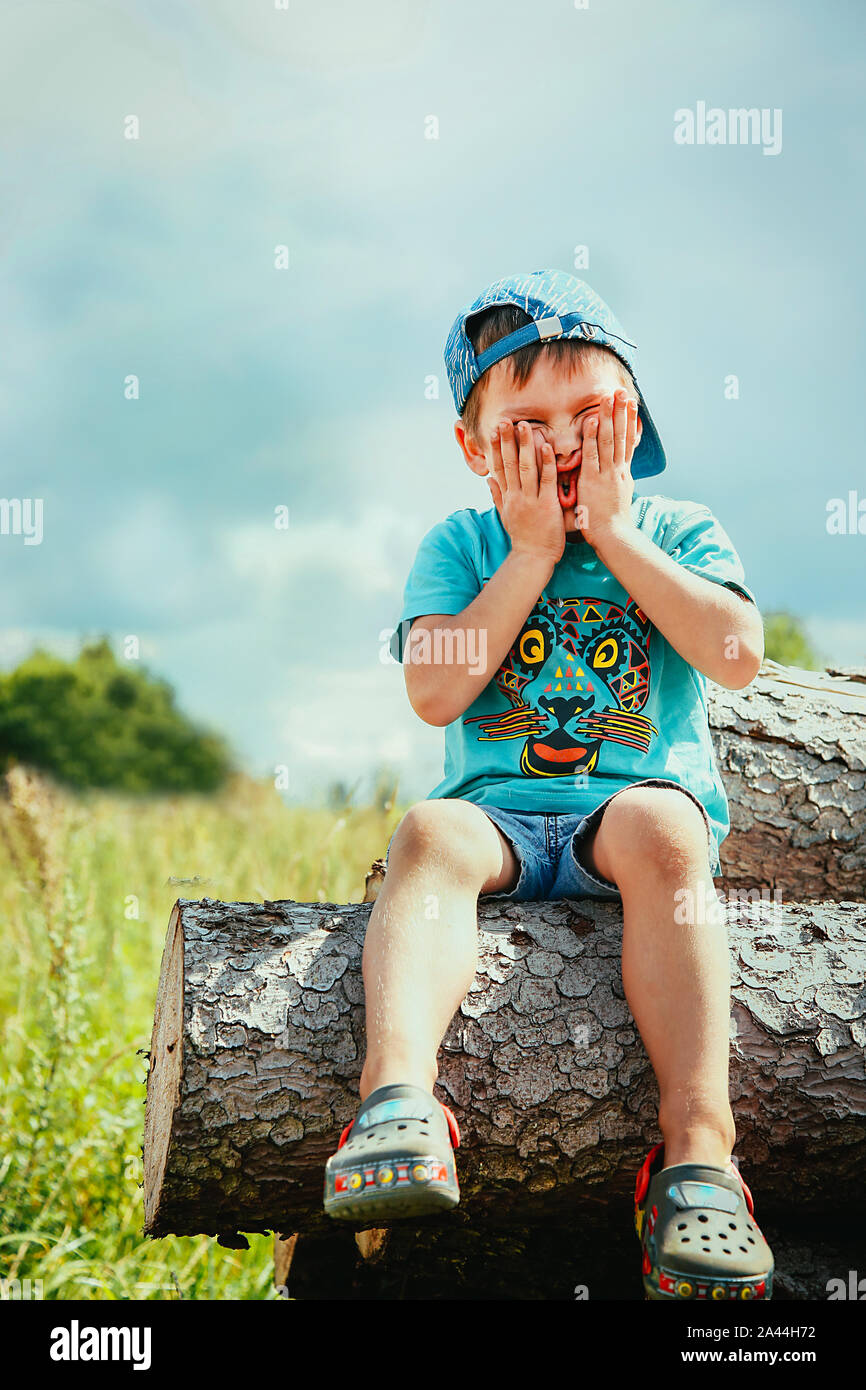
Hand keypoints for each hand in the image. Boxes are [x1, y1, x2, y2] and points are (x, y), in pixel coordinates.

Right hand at [485, 418, 564, 566]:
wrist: (533, 558)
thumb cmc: (523, 538)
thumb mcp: (506, 516)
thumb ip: (498, 496)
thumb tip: (488, 480)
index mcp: (507, 497)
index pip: (499, 467)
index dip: (497, 448)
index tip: (495, 431)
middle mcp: (516, 496)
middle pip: (509, 463)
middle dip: (507, 441)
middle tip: (505, 421)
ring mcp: (530, 500)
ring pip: (526, 468)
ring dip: (525, 445)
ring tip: (524, 426)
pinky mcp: (546, 505)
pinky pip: (546, 480)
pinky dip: (546, 463)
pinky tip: (545, 447)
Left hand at [576, 390, 639, 549]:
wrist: (614, 538)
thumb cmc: (612, 525)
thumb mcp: (619, 499)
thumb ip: (617, 483)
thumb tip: (620, 474)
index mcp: (623, 474)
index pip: (627, 442)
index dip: (629, 421)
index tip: (631, 403)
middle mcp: (618, 470)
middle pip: (620, 435)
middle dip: (621, 412)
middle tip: (622, 390)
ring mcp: (607, 474)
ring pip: (608, 440)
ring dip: (607, 416)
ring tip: (608, 396)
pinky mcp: (593, 480)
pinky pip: (592, 454)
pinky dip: (591, 436)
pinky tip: (590, 420)